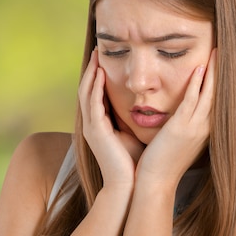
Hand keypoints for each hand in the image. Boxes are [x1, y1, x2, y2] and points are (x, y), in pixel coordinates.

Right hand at [79, 49, 143, 186]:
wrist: (130, 185)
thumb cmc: (135, 162)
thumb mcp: (134, 133)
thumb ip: (135, 118)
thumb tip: (149, 103)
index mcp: (100, 125)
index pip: (95, 94)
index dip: (98, 76)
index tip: (104, 60)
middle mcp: (92, 124)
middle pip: (87, 89)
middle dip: (91, 69)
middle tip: (98, 50)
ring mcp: (91, 127)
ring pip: (86, 93)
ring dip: (91, 73)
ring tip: (97, 55)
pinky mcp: (96, 131)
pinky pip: (93, 103)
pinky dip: (95, 86)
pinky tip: (100, 73)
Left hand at [136, 49, 216, 186]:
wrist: (156, 182)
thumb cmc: (162, 162)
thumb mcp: (178, 141)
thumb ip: (182, 126)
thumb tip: (181, 116)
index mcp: (204, 130)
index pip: (217, 100)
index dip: (221, 81)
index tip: (223, 64)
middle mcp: (204, 128)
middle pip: (219, 93)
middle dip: (222, 71)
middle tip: (225, 50)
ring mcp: (194, 128)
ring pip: (208, 94)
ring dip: (213, 71)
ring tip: (216, 51)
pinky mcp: (181, 128)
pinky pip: (192, 101)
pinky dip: (198, 85)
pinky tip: (200, 69)